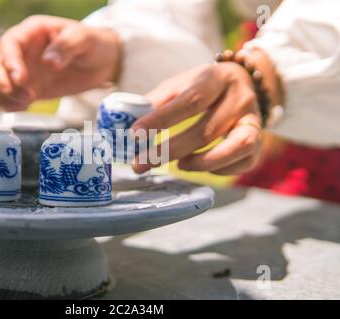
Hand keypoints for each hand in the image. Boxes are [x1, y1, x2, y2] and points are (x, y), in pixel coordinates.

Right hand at [0, 15, 120, 110]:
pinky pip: (3, 97)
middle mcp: (20, 51)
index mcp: (31, 32)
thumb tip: (48, 62)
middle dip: (2, 83)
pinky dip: (7, 105)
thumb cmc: (92, 44)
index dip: (9, 62)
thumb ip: (67, 46)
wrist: (101, 63)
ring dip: (1, 95)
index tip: (20, 79)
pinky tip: (25, 107)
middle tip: (26, 95)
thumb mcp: (84, 39)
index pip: (9, 44)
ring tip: (26, 102)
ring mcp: (20, 70)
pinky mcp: (25, 88)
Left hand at [131, 62, 265, 175]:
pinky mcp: (260, 140)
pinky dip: (220, 169)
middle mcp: (239, 98)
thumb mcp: (181, 84)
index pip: (189, 101)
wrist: (245, 81)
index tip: (134, 134)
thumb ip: (158, 101)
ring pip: (235, 147)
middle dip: (170, 151)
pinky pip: (244, 161)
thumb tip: (129, 123)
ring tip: (179, 166)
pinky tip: (201, 167)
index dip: (161, 120)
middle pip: (206, 130)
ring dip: (202, 163)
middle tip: (141, 164)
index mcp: (215, 78)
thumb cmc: (204, 86)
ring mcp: (254, 120)